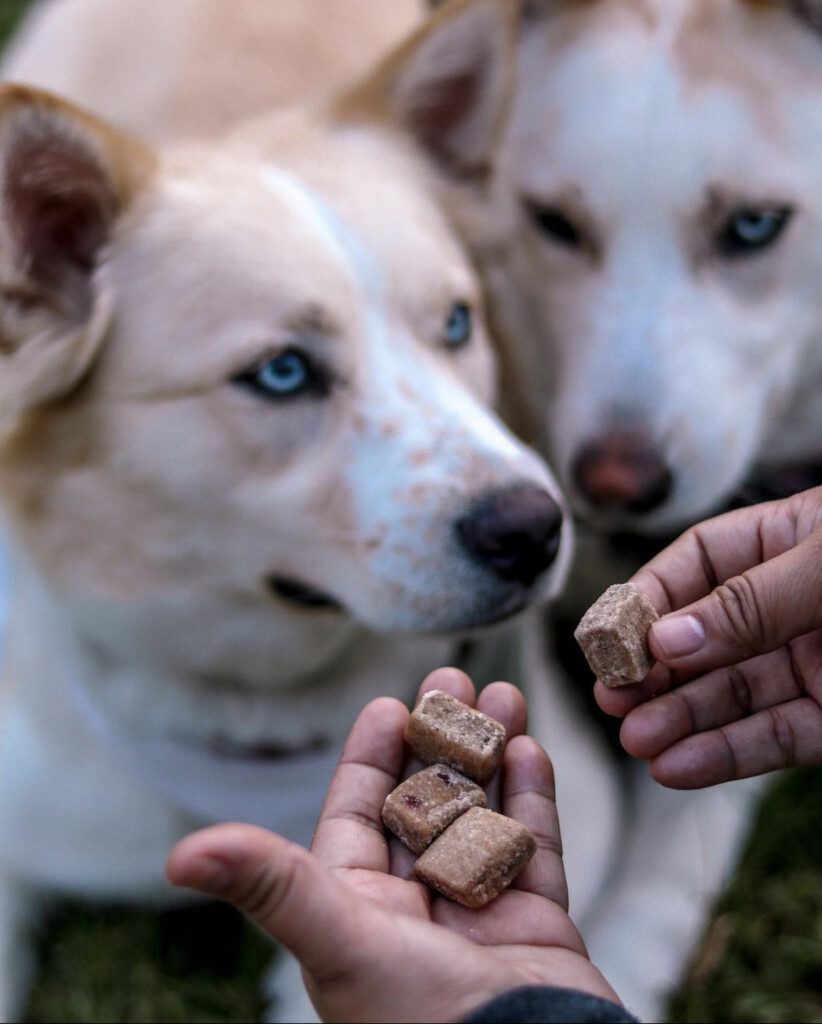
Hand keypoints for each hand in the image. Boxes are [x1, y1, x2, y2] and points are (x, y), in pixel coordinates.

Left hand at [167, 668, 618, 1022]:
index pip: (358, 815)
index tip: (387, 706)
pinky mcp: (538, 919)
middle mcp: (416, 905)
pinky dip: (531, 796)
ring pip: (482, 810)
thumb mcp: (338, 942)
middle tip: (451, 678)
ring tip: (501, 694)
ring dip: (489, 752)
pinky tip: (528, 747)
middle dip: (438, 738)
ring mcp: (479, 908)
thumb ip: (272, 887)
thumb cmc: (418, 1020)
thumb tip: (178, 857)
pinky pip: (533, 844)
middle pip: (425, 800)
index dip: (369, 758)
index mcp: (359, 910)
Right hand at [595, 487, 821, 787]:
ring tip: (634, 741)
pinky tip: (677, 768)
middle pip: (702, 638)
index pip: (696, 565)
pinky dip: (726, 756)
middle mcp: (788, 606)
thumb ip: (750, 603)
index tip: (610, 636)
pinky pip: (773, 737)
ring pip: (730, 696)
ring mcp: (811, 663)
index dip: (649, 599)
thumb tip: (666, 641)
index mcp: (786, 542)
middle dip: (654, 670)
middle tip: (611, 697)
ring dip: (678, 720)